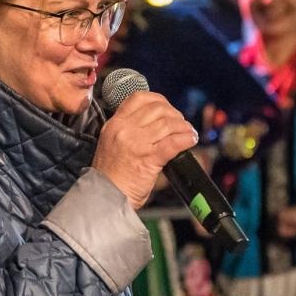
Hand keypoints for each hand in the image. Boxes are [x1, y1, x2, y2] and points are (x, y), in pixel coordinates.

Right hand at [93, 92, 198, 209]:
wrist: (105, 197)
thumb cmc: (110, 176)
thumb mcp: (111, 144)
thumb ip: (128, 131)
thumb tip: (154, 124)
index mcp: (114, 124)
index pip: (138, 98)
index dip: (158, 100)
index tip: (167, 108)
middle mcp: (124, 130)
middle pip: (157, 108)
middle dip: (174, 114)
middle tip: (180, 124)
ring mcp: (136, 143)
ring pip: (168, 123)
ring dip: (183, 127)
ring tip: (188, 133)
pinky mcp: (149, 158)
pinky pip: (173, 142)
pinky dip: (186, 139)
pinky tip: (191, 140)